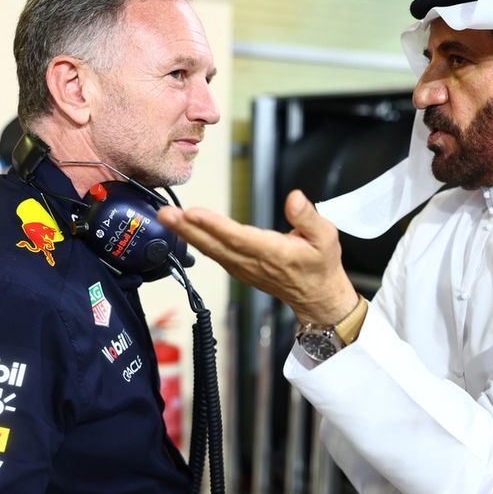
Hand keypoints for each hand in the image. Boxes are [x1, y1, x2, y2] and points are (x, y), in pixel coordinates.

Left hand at [158, 189, 358, 323]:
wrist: (316, 296)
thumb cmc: (320, 265)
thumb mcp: (326, 237)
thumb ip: (308, 217)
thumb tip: (294, 198)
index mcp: (273, 253)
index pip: (239, 238)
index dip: (215, 226)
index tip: (194, 213)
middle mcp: (253, 263)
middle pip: (215, 245)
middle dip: (188, 229)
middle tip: (166, 214)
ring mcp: (242, 268)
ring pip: (210, 249)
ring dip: (186, 234)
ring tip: (167, 217)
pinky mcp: (237, 269)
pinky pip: (213, 254)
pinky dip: (196, 241)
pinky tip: (182, 229)